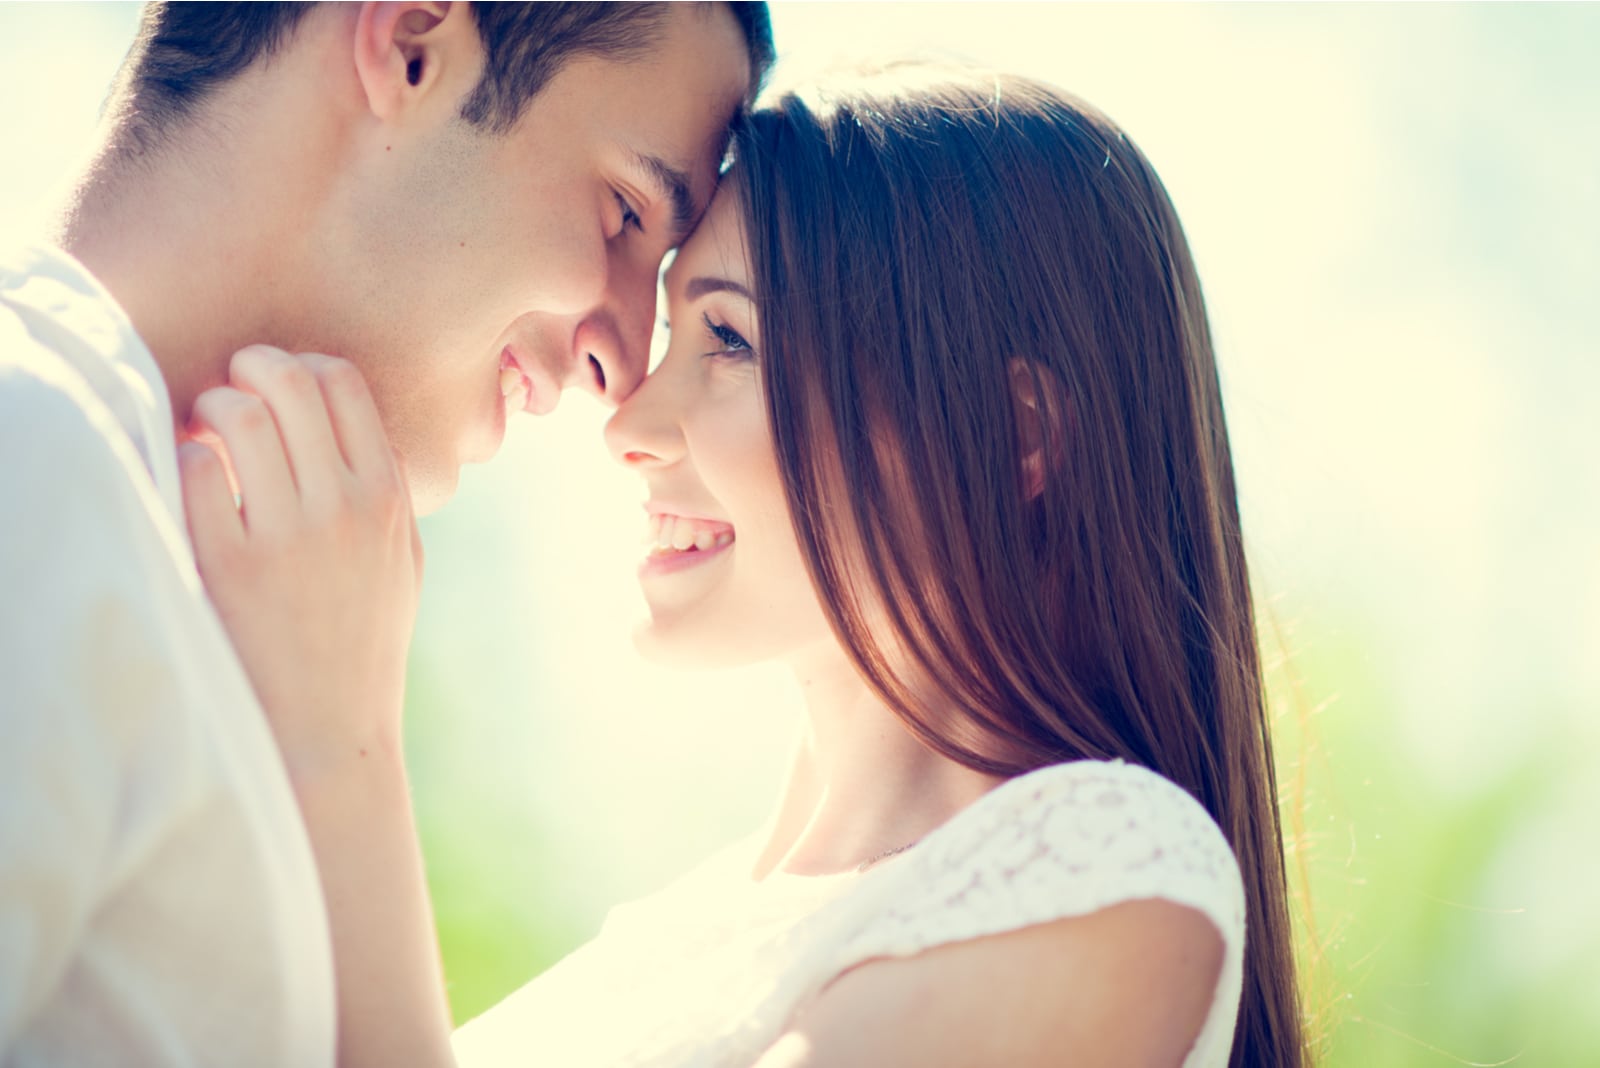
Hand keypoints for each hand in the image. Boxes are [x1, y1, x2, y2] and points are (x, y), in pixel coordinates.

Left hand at [179, 345, 422, 781]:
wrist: (330, 728)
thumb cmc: (366, 641)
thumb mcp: (403, 559)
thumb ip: (386, 489)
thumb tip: (348, 421)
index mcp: (387, 497)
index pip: (343, 382)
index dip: (302, 366)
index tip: (279, 387)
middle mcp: (342, 507)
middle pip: (292, 382)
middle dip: (253, 366)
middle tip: (234, 386)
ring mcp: (287, 535)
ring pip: (241, 416)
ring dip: (216, 407)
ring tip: (207, 431)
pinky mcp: (230, 565)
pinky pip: (199, 471)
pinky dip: (189, 458)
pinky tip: (195, 479)